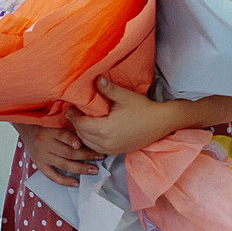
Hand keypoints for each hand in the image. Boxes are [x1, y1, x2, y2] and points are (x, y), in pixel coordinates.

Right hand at [19, 122, 101, 185]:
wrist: (26, 126)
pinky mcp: (39, 165)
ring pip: (64, 165)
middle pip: (68, 152)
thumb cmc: (45, 122)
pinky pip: (52, 176)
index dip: (75, 140)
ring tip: (94, 170)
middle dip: (87, 156)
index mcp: (48, 130)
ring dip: (81, 169)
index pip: (64, 135)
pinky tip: (76, 183)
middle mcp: (44, 143)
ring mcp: (41, 156)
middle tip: (101, 157)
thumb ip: (69, 124)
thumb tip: (90, 130)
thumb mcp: (55, 119)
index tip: (89, 143)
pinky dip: (65, 181)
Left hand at [68, 79, 187, 156]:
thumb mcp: (124, 96)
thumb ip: (108, 89)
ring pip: (88, 143)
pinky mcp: (117, 152)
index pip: (80, 124)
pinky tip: (93, 130)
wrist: (161, 123)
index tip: (71, 107)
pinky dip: (91, 140)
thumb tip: (96, 78)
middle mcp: (106, 143)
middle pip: (81, 135)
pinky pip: (97, 148)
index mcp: (105, 130)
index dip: (73, 115)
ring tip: (82, 120)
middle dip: (76, 124)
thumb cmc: (143, 109)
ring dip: (82, 133)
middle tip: (74, 112)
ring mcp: (112, 150)